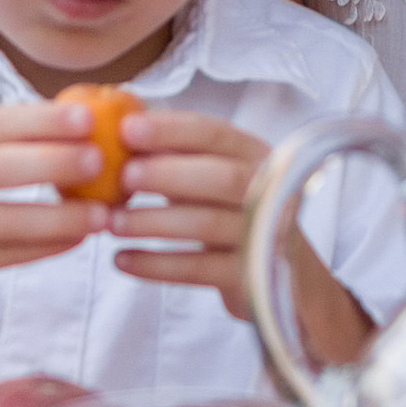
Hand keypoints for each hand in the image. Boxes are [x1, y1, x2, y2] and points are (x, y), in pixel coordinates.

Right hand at [0, 100, 112, 308]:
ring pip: (5, 222)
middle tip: (101, 160)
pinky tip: (76, 239)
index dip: (41, 120)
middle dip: (53, 162)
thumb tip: (72, 121)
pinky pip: (4, 255)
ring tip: (102, 215)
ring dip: (59, 219)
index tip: (87, 118)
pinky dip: (44, 247)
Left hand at [113, 108, 373, 362]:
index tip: (127, 128)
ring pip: (207, 224)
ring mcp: (264, 236)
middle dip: (166, 173)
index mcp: (258, 156)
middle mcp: (269, 191)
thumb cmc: (238, 217)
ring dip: (153, 222)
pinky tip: (122, 260)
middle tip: (121, 177)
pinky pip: (198, 269)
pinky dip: (156, 264)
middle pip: (220, 177)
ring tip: (112, 223)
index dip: (171, 129)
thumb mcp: (218, 179)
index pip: (215, 133)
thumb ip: (179, 155)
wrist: (293, 282)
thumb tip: (119, 124)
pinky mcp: (251, 278)